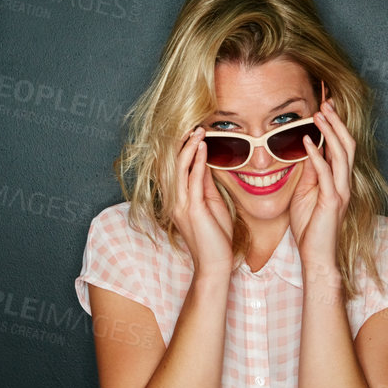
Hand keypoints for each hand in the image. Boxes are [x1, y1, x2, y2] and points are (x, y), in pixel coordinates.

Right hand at [170, 127, 235, 274]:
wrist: (215, 264)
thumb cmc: (215, 237)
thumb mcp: (211, 204)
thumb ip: (205, 183)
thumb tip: (205, 161)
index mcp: (176, 199)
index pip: (174, 167)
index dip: (179, 147)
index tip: (190, 129)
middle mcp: (174, 200)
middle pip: (171, 163)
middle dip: (180, 142)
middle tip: (192, 123)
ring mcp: (180, 204)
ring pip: (179, 168)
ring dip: (188, 146)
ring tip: (198, 129)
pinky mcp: (192, 209)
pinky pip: (193, 179)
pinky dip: (197, 160)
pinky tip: (202, 146)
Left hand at [289, 98, 355, 271]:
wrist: (316, 256)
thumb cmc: (309, 228)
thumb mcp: (306, 193)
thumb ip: (310, 173)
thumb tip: (305, 149)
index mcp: (338, 180)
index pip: (340, 147)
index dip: (335, 126)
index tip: (325, 106)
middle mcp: (344, 183)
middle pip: (346, 145)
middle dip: (336, 122)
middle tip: (325, 103)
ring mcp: (340, 192)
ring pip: (341, 154)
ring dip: (330, 132)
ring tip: (319, 114)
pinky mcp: (332, 201)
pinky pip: (326, 173)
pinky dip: (315, 155)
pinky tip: (305, 141)